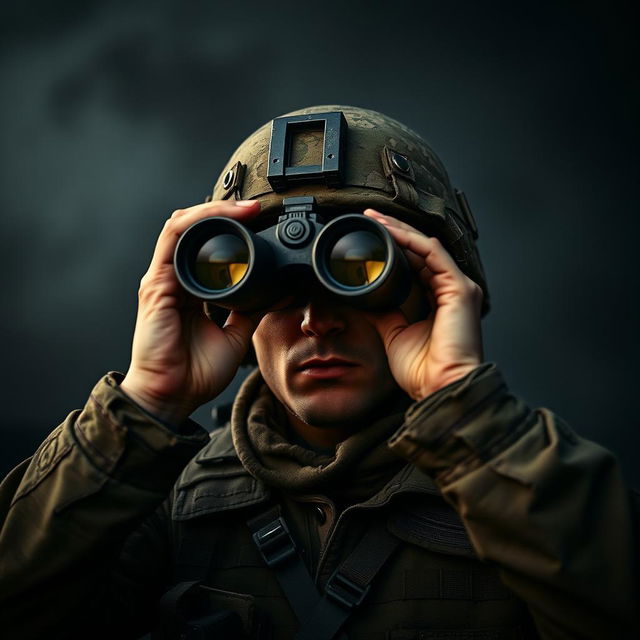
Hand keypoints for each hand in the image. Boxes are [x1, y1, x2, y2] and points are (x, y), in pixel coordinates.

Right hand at [120, 200, 261, 424]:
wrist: (172, 397)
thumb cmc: (195, 372)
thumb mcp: (234, 336)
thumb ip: (248, 312)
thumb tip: (272, 295)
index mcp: (190, 290)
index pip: (205, 245)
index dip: (231, 228)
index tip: (262, 222)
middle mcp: (174, 279)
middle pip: (194, 229)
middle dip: (225, 212)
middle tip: (257, 209)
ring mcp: (163, 278)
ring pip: (182, 225)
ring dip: (214, 211)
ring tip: (245, 208)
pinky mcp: (156, 283)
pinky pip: (173, 238)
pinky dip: (197, 222)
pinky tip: (220, 217)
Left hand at [364, 209, 483, 399]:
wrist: (439, 388)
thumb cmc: (424, 370)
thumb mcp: (395, 333)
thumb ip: (387, 312)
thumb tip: (368, 298)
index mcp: (439, 299)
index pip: (416, 263)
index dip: (394, 246)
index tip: (370, 236)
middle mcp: (451, 290)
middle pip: (420, 250)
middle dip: (394, 231)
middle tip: (369, 217)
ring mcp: (458, 287)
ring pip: (426, 246)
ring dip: (399, 230)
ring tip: (375, 218)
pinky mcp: (459, 288)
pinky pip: (432, 254)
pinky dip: (410, 241)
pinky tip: (391, 232)